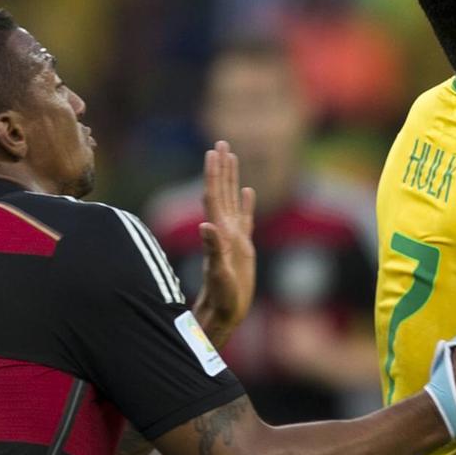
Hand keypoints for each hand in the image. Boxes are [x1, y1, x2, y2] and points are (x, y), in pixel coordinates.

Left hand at [189, 142, 256, 342]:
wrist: (224, 312)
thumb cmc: (223, 296)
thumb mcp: (219, 272)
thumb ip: (213, 249)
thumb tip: (206, 225)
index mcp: (220, 232)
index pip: (215, 195)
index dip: (215, 173)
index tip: (214, 151)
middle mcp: (224, 230)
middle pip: (221, 191)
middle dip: (222, 167)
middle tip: (221, 142)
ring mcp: (233, 237)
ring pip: (231, 200)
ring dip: (231, 178)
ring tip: (232, 156)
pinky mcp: (242, 246)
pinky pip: (245, 218)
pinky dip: (247, 202)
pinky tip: (249, 191)